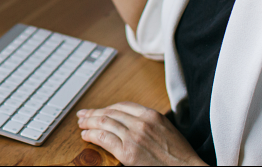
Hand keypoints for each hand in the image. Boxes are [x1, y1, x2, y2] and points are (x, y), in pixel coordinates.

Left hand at [77, 102, 203, 165]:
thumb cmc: (180, 156)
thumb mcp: (167, 131)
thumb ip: (149, 124)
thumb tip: (130, 123)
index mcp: (152, 115)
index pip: (123, 105)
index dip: (107, 107)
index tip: (99, 110)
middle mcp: (142, 123)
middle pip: (110, 112)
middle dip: (94, 112)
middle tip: (83, 114)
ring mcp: (134, 137)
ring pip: (104, 123)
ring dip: (89, 123)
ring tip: (81, 124)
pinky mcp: (128, 152)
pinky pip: (104, 138)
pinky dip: (92, 135)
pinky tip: (86, 136)